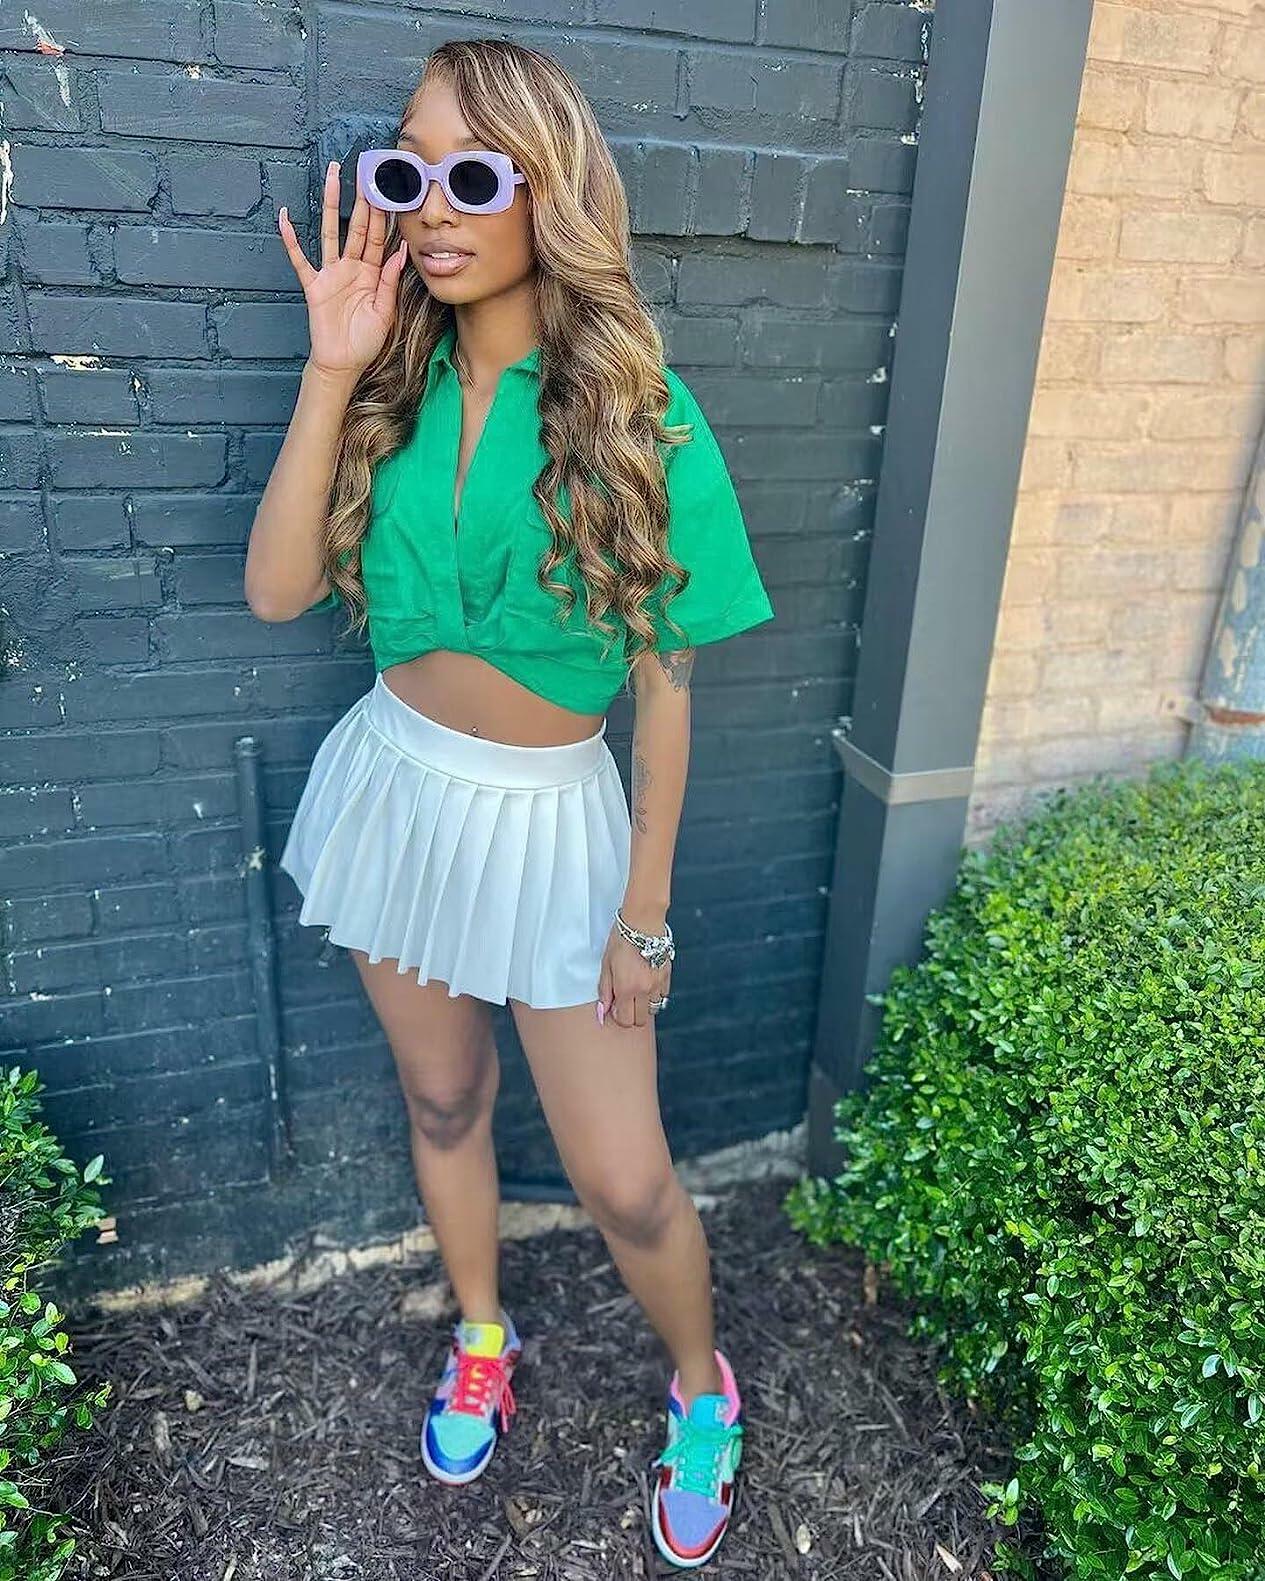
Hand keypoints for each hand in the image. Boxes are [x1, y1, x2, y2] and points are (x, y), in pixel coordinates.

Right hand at [278, 159, 408, 378]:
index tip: (387, 190)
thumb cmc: (365, 341)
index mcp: (371, 274)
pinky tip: (285, 219)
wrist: (343, 363)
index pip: (376, 238)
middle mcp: (350, 268)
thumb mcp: (385, 312)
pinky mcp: (313, 285)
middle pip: (355, 227)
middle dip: (360, 200)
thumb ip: (389, 281)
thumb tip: (399, 251)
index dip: (382, 215)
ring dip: (330, 205)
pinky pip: (300, 260)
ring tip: (331, 177)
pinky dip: (292, 240)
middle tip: (363, 171)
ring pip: (330, 233)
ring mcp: (330, 274)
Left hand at [595, 920, 671, 1029]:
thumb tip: (603, 1011)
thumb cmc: (621, 940)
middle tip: (626, 999)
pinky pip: (663, 995)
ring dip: (644, 1005)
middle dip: (632, 1014)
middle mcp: (643, 990)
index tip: (616, 1005)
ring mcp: (657, 984)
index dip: (619, 1016)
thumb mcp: (606, 965)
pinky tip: (647, 981)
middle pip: (641, 1020)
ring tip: (637, 990)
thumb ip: (605, 990)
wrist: (643, 922)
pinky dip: (655, 993)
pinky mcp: (667, 976)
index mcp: (626, 989)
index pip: (625, 1020)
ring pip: (654, 1009)